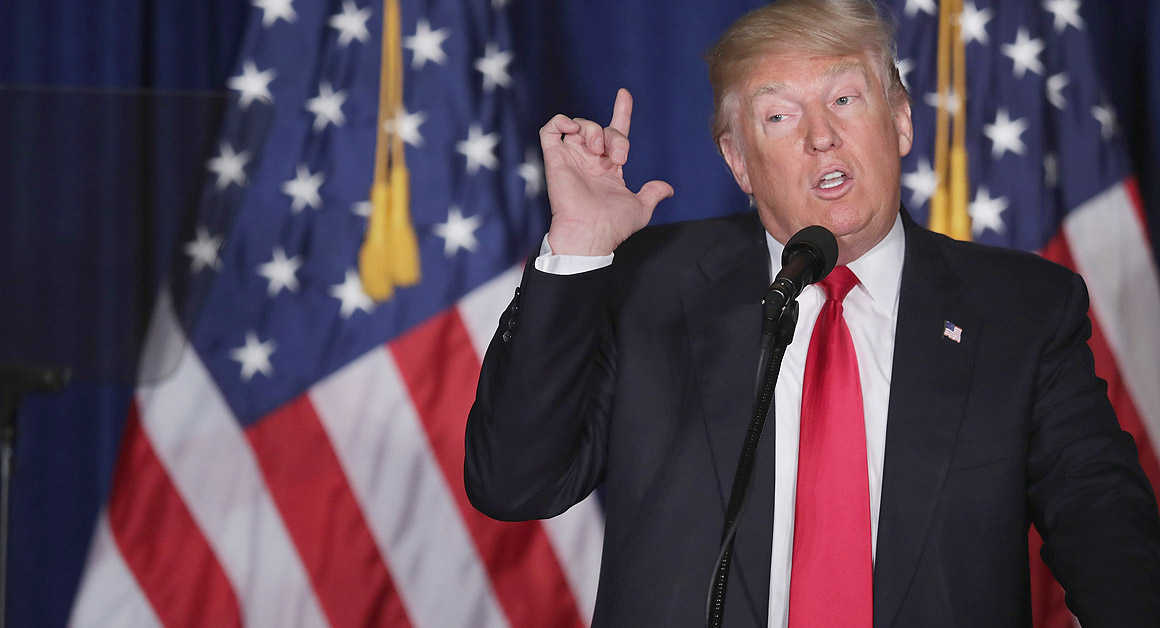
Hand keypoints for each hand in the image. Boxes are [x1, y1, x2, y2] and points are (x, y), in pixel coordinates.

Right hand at [540, 88, 673, 255]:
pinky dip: (560, 121)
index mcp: (608, 168)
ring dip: (592, 130)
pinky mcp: (554, 159)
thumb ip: (653, 194)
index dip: (621, 112)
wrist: (591, 232)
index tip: (624, 94)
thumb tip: (667, 189)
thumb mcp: (641, 208)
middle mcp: (589, 160)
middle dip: (614, 136)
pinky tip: (574, 129)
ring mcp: (571, 158)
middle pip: (601, 128)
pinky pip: (550, 130)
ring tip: (598, 151)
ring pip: (578, 124)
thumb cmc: (613, 225)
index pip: (615, 132)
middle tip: (619, 158)